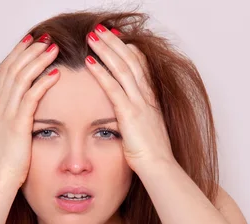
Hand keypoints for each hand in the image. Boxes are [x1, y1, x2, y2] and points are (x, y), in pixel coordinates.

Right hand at [0, 33, 60, 188]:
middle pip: (13, 68)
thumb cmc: (4, 165)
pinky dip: (43, 83)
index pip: (6, 72)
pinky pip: (31, 97)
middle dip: (29, 50)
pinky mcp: (18, 125)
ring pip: (21, 78)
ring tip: (53, 48)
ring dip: (38, 60)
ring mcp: (7, 115)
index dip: (18, 54)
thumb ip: (13, 122)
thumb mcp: (7, 138)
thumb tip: (23, 116)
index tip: (30, 42)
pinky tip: (55, 73)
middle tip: (44, 38)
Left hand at [84, 25, 174, 171]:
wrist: (159, 167)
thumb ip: (138, 118)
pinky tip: (90, 63)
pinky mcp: (129, 114)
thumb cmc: (152, 155)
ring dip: (106, 50)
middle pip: (130, 60)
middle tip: (100, 29)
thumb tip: (129, 116)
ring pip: (122, 68)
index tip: (118, 38)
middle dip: (114, 43)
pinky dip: (101, 74)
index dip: (129, 50)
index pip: (140, 66)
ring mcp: (139, 104)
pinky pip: (113, 88)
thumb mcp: (146, 130)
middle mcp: (146, 97)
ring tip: (92, 36)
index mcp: (150, 99)